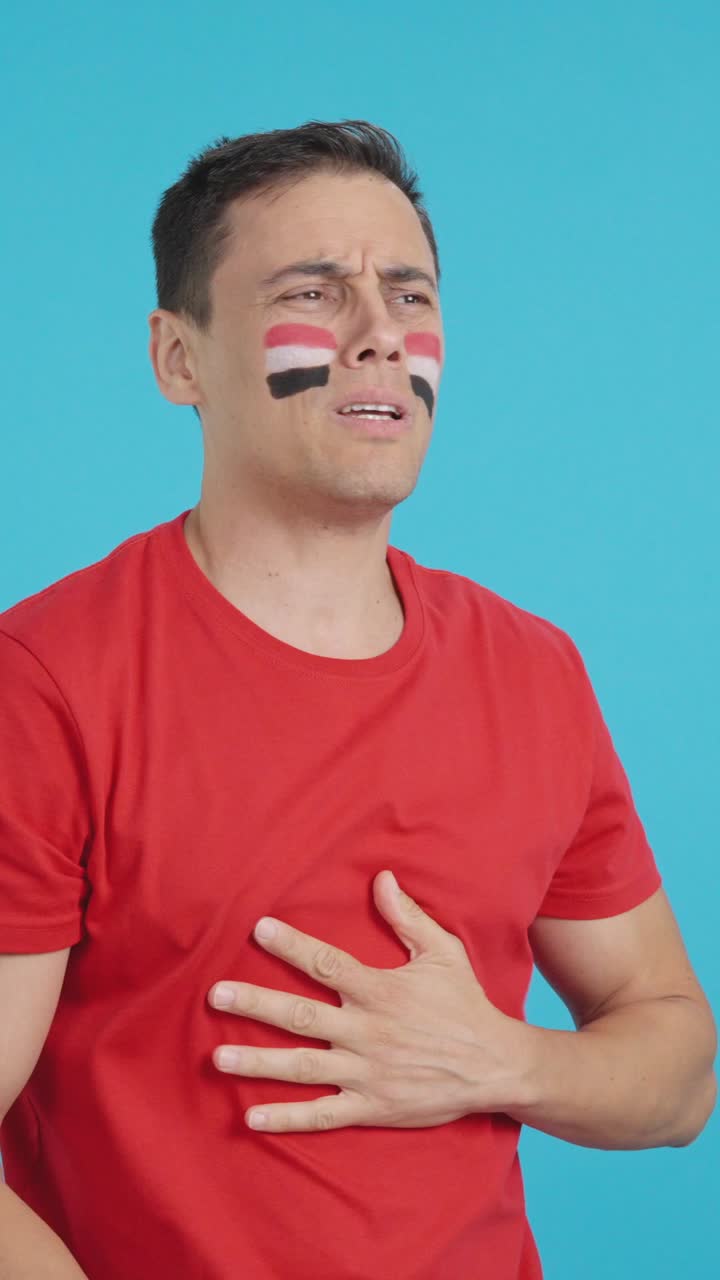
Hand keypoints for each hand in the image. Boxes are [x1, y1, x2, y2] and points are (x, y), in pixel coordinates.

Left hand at [207, 870, 533, 1132]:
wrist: (496, 1065)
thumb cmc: (466, 1004)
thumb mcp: (443, 953)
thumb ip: (408, 917)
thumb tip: (381, 878)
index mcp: (380, 991)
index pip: (326, 962)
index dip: (291, 945)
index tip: (258, 929)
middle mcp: (366, 1032)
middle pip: (299, 1015)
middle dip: (254, 1005)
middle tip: (215, 996)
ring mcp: (366, 1072)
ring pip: (301, 1066)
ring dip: (257, 1063)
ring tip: (217, 1057)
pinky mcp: (371, 1106)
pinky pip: (322, 1113)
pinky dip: (287, 1117)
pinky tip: (252, 1117)